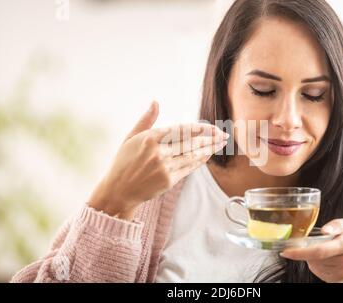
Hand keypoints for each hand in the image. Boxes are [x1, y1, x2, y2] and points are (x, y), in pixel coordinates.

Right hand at [88, 101, 228, 219]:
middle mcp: (158, 152)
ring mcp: (164, 167)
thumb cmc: (123, 162)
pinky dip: (200, 161)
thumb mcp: (130, 137)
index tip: (213, 127)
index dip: (200, 128)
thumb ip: (147, 119)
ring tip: (221, 144)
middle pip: (191, 142)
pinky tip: (208, 155)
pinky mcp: (169, 181)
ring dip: (209, 149)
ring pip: (193, 155)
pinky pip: (189, 168)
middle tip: (224, 135)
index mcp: (149, 138)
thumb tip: (155, 101)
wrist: (119, 191)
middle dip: (210, 138)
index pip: (181, 129)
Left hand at [280, 219, 342, 281]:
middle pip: (315, 259)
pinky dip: (316, 265)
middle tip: (304, 246)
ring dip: (311, 259)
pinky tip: (323, 259)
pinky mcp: (340, 280)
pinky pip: (320, 273)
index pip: (320, 250)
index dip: (300, 252)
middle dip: (305, 253)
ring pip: (316, 266)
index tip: (286, 252)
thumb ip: (336, 224)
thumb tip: (324, 231)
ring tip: (320, 251)